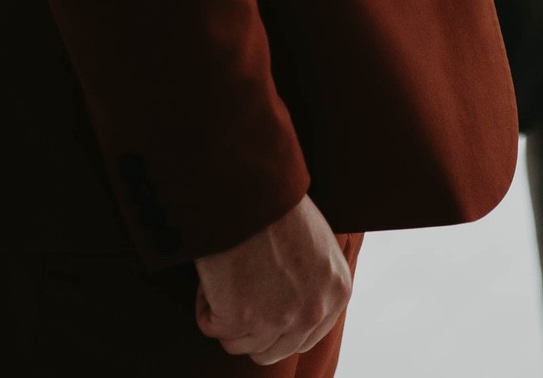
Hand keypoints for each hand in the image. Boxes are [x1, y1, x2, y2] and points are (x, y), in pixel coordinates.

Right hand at [194, 196, 350, 365]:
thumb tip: (293, 304)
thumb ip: (313, 283)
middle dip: (250, 331)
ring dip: (226, 315)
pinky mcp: (241, 318)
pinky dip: (205, 304)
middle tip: (237, 299)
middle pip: (272, 351)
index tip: (261, 314)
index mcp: (337, 292)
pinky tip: (216, 275)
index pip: (306, 338)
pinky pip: (210, 327)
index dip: (278, 329)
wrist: (252, 191)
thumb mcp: (318, 246)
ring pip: (238, 344)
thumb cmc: (279, 208)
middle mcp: (313, 311)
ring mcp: (278, 319)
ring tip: (228, 278)